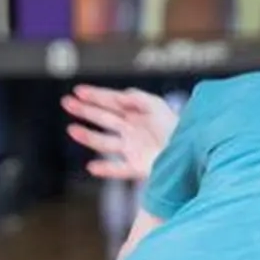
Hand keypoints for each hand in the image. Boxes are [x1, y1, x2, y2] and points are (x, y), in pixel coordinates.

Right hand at [62, 85, 177, 182]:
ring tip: (71, 129)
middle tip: (66, 103)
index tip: (77, 90)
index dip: (95, 95)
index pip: (112, 102)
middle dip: (85, 110)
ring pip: (105, 142)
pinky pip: (118, 169)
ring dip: (87, 136)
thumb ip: (138, 99)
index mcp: (138, 113)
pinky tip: (91, 167)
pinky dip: (105, 169)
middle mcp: (132, 130)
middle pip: (104, 119)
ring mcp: (133, 149)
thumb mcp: (158, 107)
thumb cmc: (178, 128)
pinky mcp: (138, 167)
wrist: (192, 153)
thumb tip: (118, 96)